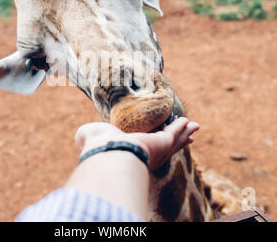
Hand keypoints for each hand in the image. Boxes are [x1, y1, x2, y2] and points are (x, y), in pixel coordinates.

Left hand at [75, 117, 199, 170]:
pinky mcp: (163, 143)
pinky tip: (188, 121)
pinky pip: (175, 133)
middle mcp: (146, 155)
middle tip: (189, 138)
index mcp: (132, 154)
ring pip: (175, 140)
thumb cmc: (96, 147)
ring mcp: (157, 151)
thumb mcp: (89, 137)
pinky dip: (182, 127)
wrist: (109, 152)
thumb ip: (86, 136)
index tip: (160, 142)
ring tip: (196, 126)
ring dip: (185, 132)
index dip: (154, 145)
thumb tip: (81, 137)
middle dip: (178, 140)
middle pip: (167, 147)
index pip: (146, 149)